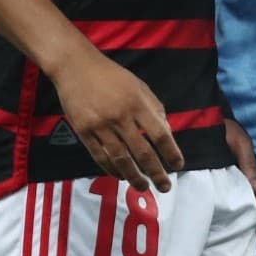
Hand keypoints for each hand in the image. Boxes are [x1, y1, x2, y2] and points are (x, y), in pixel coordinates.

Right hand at [49, 47, 183, 191]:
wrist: (77, 68)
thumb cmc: (113, 77)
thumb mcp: (140, 87)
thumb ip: (154, 109)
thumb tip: (166, 133)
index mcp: (138, 104)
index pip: (160, 134)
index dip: (170, 152)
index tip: (178, 166)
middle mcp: (120, 117)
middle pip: (142, 152)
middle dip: (155, 172)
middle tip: (165, 186)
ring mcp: (100, 126)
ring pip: (120, 159)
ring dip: (133, 176)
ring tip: (143, 187)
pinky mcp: (83, 132)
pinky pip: (99, 156)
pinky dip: (111, 169)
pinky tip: (120, 176)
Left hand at [225, 118, 255, 253]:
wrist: (203, 123)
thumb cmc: (225, 131)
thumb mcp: (239, 143)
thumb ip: (247, 163)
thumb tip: (254, 187)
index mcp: (253, 176)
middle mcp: (245, 185)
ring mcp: (231, 187)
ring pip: (243, 212)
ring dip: (248, 228)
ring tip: (245, 247)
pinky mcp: (214, 188)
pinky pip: (223, 207)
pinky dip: (225, 221)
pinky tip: (220, 233)